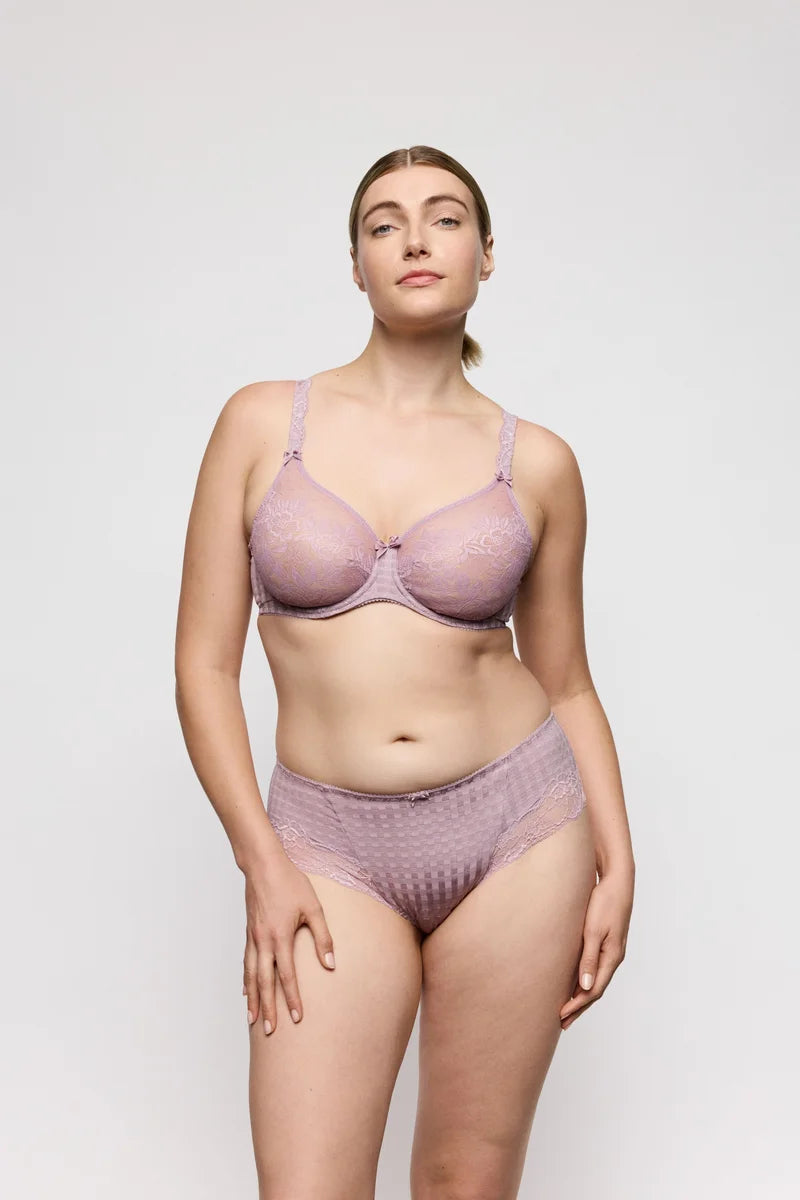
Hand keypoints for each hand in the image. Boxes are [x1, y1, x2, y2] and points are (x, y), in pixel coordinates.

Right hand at [242, 853, 335, 1035]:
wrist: (263, 865)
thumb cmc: (290, 883)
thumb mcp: (313, 907)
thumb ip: (323, 936)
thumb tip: (330, 963)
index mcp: (280, 937)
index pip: (287, 976)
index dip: (292, 998)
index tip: (297, 1018)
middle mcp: (263, 942)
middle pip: (265, 983)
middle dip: (268, 1008)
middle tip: (269, 1031)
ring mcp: (253, 938)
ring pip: (251, 976)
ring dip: (253, 999)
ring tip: (252, 1020)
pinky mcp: (249, 933)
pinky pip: (246, 963)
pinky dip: (246, 980)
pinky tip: (246, 991)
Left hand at [560, 868, 633, 1030]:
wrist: (617, 880)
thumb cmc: (604, 902)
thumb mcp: (594, 930)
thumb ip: (589, 958)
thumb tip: (585, 988)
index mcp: (612, 956)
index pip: (593, 990)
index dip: (577, 1005)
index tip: (561, 1016)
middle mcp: (614, 957)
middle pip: (595, 989)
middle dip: (579, 1007)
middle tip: (562, 1023)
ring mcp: (612, 950)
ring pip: (595, 980)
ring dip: (581, 996)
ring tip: (567, 1009)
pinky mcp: (607, 941)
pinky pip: (595, 968)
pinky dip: (584, 980)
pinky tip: (575, 983)